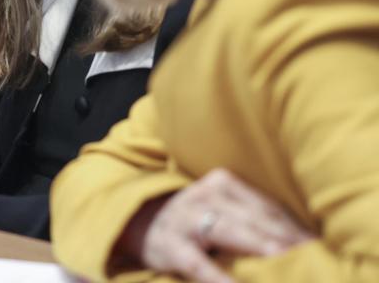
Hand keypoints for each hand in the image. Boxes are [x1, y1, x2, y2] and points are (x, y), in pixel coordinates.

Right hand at [117, 168, 312, 282]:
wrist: (138, 222)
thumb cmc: (194, 220)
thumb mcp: (221, 209)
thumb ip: (254, 219)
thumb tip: (304, 242)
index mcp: (222, 183)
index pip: (267, 208)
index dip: (294, 228)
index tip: (318, 248)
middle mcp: (204, 195)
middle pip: (253, 218)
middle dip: (284, 239)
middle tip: (313, 258)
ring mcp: (185, 219)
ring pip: (229, 231)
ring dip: (259, 248)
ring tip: (283, 262)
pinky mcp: (170, 246)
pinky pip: (197, 263)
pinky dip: (217, 277)